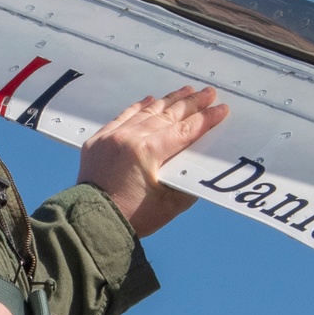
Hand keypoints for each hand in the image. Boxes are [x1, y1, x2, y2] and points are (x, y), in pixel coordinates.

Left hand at [77, 85, 227, 235]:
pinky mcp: (99, 141)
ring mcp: (112, 137)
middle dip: (192, 103)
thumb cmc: (132, 218)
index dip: (206, 119)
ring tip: (186, 91)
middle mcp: (129, 138)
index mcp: (148, 152)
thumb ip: (189, 182)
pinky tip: (152, 99)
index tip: (221, 109)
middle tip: (208, 93)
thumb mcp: (170, 205)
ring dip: (169, 101)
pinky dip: (139, 108)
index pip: (185, 130)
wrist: (92, 223)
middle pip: (168, 115)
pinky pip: (122, 117)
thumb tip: (199, 164)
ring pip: (146, 112)